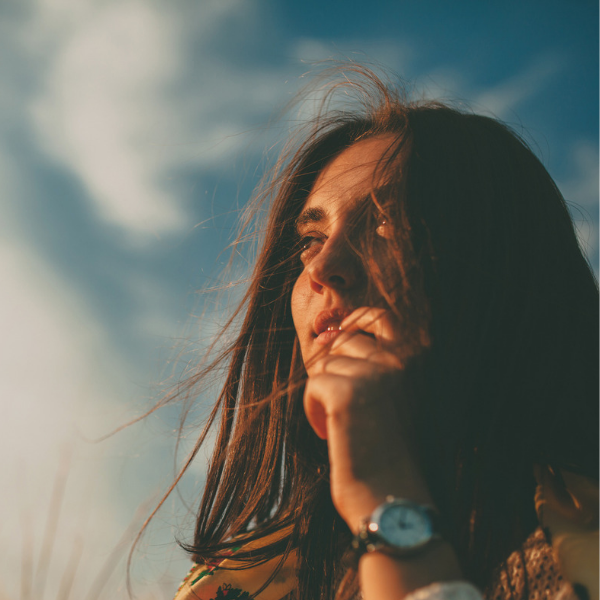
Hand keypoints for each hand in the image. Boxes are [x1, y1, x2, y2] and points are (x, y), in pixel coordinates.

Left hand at [303, 307, 431, 531]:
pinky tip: (330, 433)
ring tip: (339, 425)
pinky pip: (313, 385)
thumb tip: (326, 334)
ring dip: (323, 394)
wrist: (393, 498)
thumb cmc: (390, 451)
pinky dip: (313, 410)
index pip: (379, 316)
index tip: (337, 342)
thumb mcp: (392, 397)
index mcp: (415, 360)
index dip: (353, 322)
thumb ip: (370, 364)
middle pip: (343, 342)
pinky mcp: (347, 393)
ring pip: (325, 365)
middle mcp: (400, 360)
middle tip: (339, 403)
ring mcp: (374, 374)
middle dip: (332, 368)